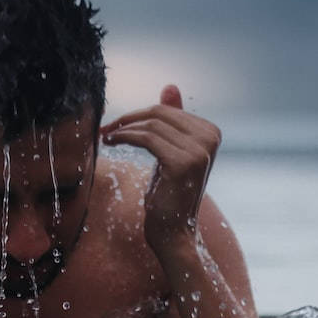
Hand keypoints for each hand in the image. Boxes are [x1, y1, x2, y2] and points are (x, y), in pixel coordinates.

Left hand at [100, 84, 220, 258]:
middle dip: (128, 119)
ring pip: (151, 125)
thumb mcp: (172, 151)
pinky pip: (146, 138)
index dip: (138, 115)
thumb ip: (173, 120)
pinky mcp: (183, 163)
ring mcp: (199, 150)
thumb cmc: (170, 193)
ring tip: (107, 138)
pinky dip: (125, 137)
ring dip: (123, 129)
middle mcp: (210, 138)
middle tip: (106, 128)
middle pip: (159, 114)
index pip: (167, 110)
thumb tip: (170, 86)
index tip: (117, 124)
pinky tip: (112, 143)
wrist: (174, 231)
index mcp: (211, 132)